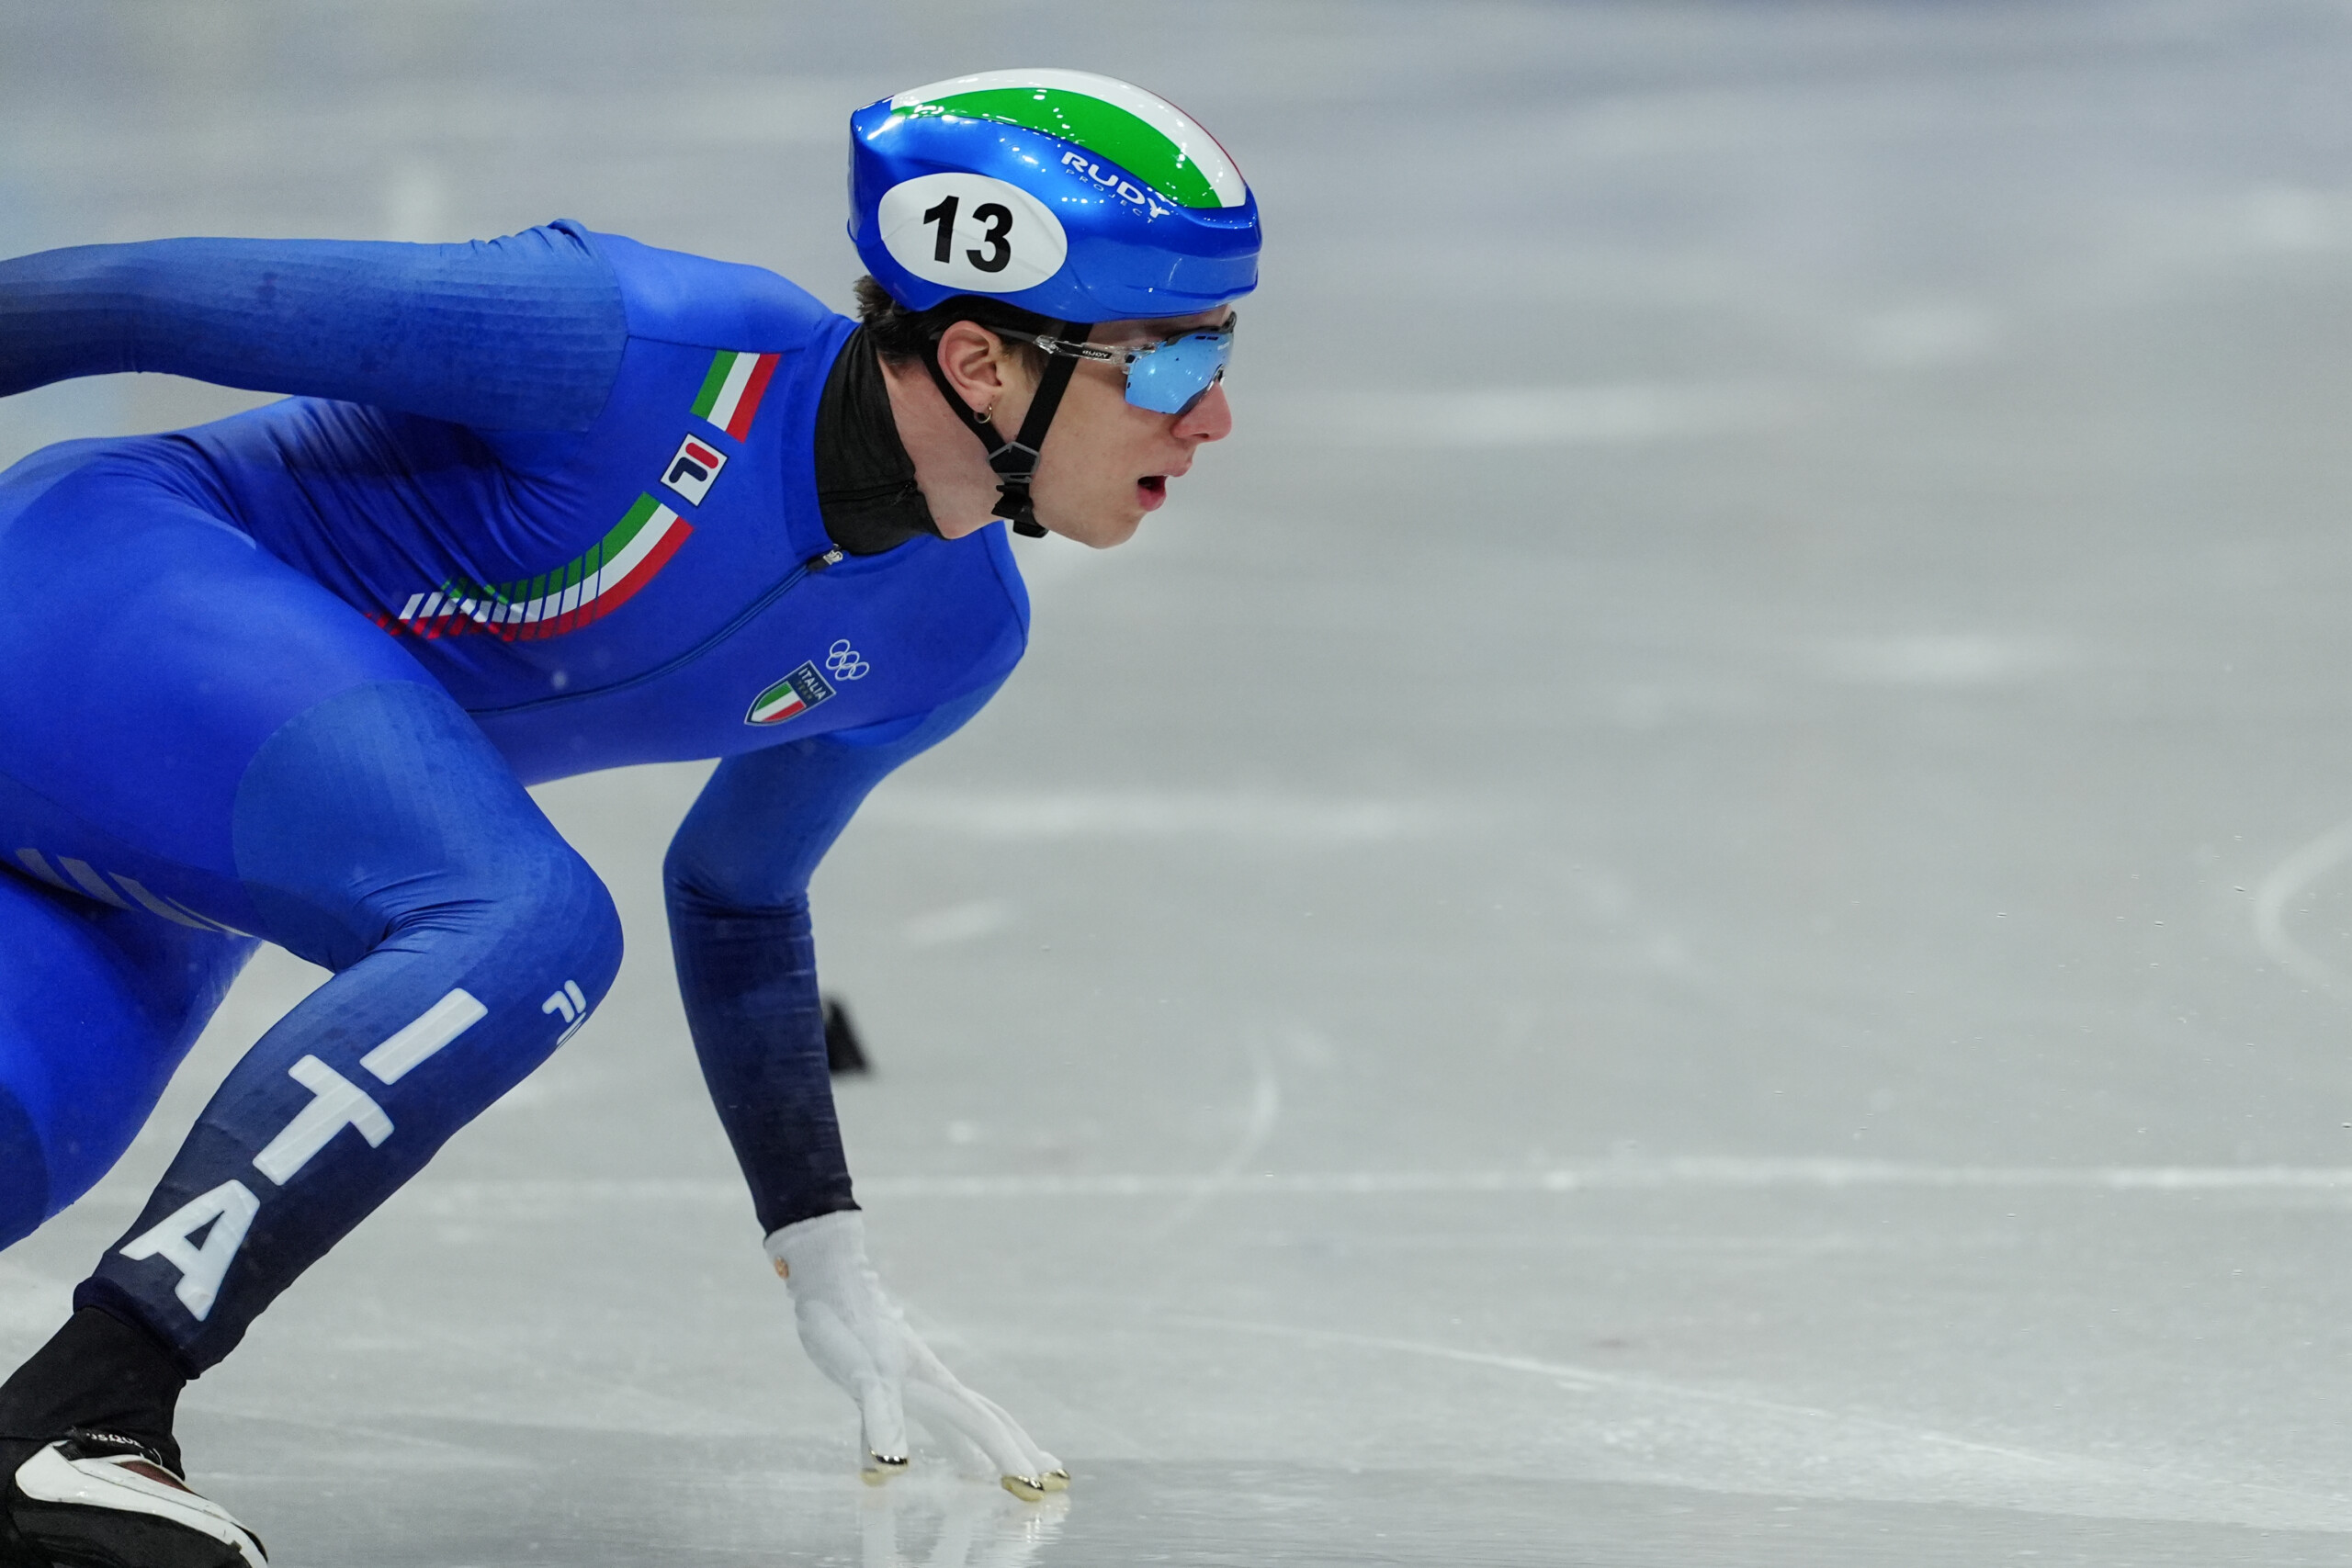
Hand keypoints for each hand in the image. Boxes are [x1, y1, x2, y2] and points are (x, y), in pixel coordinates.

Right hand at [765, 1211, 1068, 1499]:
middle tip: (1049, 1482)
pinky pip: (878, 1402)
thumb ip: (917, 1429)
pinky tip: (892, 1464)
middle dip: (1017, 1451)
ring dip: (984, 1443)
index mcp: (939, 1390)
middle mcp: (931, 1382)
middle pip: (984, 1419)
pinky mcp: (866, 1369)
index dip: (1020, 1449)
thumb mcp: (896, 1394)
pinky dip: (885, 1432)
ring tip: (1007, 1477)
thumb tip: (950, 1469)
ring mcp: (902, 1374)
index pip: (991, 1422)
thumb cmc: (863, 1338)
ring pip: (952, 1410)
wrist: (832, 1284)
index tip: (1054, 1476)